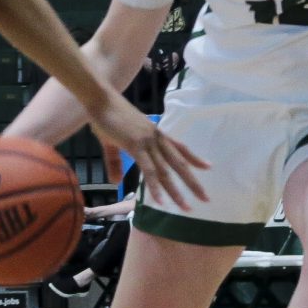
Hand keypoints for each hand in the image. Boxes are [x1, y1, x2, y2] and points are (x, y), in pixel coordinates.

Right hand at [85, 93, 207, 208]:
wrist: (99, 99)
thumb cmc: (106, 117)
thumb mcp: (112, 143)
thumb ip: (116, 163)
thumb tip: (116, 183)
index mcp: (155, 134)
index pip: (180, 148)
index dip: (194, 158)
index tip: (208, 167)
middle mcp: (157, 138)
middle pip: (179, 163)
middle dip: (193, 182)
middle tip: (205, 198)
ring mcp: (148, 142)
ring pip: (166, 171)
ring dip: (176, 191)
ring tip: (186, 207)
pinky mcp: (135, 146)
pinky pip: (148, 170)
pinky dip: (155, 186)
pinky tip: (160, 200)